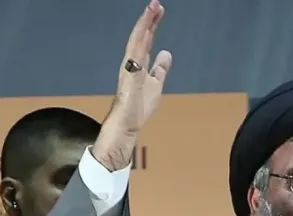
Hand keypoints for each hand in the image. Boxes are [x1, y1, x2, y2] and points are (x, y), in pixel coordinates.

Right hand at [92, 0, 171, 170]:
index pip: (146, 40)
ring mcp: (129, 71)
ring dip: (144, 28)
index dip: (152, 25)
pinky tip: (145, 35)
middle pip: (140, 37)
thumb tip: (166, 53)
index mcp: (139, 64)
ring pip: (136, 44)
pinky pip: (134, 60)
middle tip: (156, 3)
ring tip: (151, 12)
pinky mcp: (129, 81)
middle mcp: (132, 64)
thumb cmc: (138, 108)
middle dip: (148, 20)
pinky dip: (139, 47)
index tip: (158, 10)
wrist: (126, 126)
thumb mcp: (156, 84)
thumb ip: (160, 68)